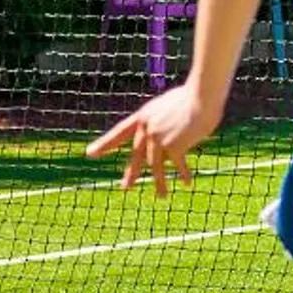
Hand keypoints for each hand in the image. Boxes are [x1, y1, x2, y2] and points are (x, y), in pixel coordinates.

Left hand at [86, 82, 221, 196]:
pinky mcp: (173, 146)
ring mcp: (157, 139)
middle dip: (131, 172)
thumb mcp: (172, 108)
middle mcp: (146, 129)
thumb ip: (167, 126)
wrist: (202, 96)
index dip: (105, 144)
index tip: (90, 153)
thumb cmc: (194, 96)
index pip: (119, 132)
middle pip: (137, 155)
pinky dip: (184, 174)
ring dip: (160, 182)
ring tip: (162, 196)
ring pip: (156, 165)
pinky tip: (187, 183)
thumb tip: (173, 145)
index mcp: (143, 116)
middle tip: (125, 186)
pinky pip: (178, 164)